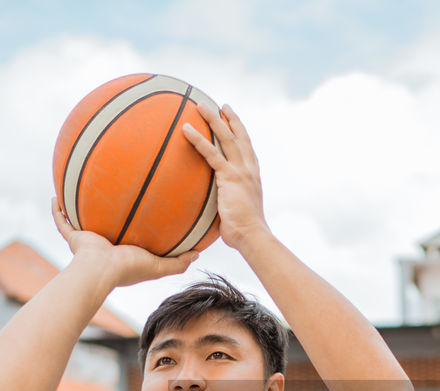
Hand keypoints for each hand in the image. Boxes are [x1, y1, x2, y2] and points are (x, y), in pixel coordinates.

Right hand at [51, 197, 197, 288]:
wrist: (100, 270)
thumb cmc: (128, 268)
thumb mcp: (159, 266)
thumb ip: (178, 262)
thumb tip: (198, 254)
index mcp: (122, 254)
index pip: (129, 240)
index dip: (133, 229)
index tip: (140, 214)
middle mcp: (103, 247)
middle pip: (104, 227)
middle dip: (106, 216)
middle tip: (112, 198)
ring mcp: (87, 242)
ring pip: (81, 222)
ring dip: (80, 209)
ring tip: (83, 190)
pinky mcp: (73, 238)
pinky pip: (61, 221)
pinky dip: (57, 211)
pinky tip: (56, 196)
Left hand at [180, 103, 270, 254]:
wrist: (252, 235)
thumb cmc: (244, 231)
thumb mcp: (237, 211)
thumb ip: (228, 203)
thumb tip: (215, 209)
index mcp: (253, 176)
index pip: (247, 148)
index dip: (241, 132)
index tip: (234, 119)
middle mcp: (249, 169)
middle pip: (239, 136)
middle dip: (230, 119)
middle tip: (222, 105)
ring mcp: (240, 171)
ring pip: (226, 138)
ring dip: (213, 119)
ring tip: (199, 105)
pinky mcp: (230, 176)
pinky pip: (211, 153)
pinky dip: (198, 140)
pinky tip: (186, 129)